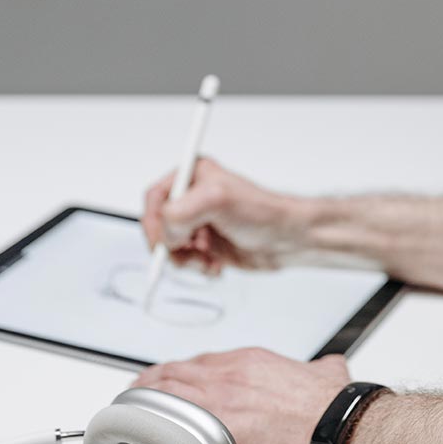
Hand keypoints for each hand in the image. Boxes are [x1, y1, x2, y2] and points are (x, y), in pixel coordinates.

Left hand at [133, 348, 350, 443]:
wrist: (333, 425)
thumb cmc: (330, 405)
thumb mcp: (327, 372)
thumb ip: (321, 367)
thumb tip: (329, 369)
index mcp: (251, 361)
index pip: (204, 361)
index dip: (184, 369)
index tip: (175, 376)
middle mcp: (230, 377)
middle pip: (179, 373)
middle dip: (156, 380)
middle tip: (140, 388)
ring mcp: (222, 404)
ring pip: (170, 395)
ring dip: (148, 400)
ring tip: (132, 407)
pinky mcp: (221, 435)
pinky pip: (176, 429)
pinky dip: (157, 429)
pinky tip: (145, 435)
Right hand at [142, 157, 309, 273]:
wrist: (288, 239)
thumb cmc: (264, 212)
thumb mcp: (219, 200)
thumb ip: (181, 211)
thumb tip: (165, 232)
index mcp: (193, 176)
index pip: (154, 198)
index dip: (154, 222)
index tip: (164, 240)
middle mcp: (194, 198)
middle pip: (159, 225)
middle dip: (171, 245)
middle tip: (189, 251)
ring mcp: (200, 223)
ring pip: (170, 247)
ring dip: (185, 259)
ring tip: (206, 258)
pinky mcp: (207, 244)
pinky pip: (185, 261)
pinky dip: (197, 267)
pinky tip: (215, 263)